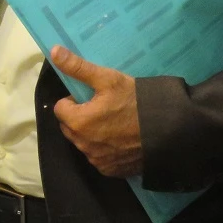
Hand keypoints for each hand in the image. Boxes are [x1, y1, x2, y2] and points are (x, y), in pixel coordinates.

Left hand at [50, 47, 142, 176]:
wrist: (168, 129)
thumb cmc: (136, 101)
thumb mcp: (108, 79)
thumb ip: (78, 67)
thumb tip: (54, 52)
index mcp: (77, 122)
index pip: (60, 108)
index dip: (74, 100)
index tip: (93, 97)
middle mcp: (82, 145)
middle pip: (69, 127)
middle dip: (80, 117)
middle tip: (104, 108)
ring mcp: (96, 160)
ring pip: (83, 143)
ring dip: (91, 134)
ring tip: (114, 123)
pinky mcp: (110, 170)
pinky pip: (98, 157)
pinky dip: (104, 149)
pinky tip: (121, 139)